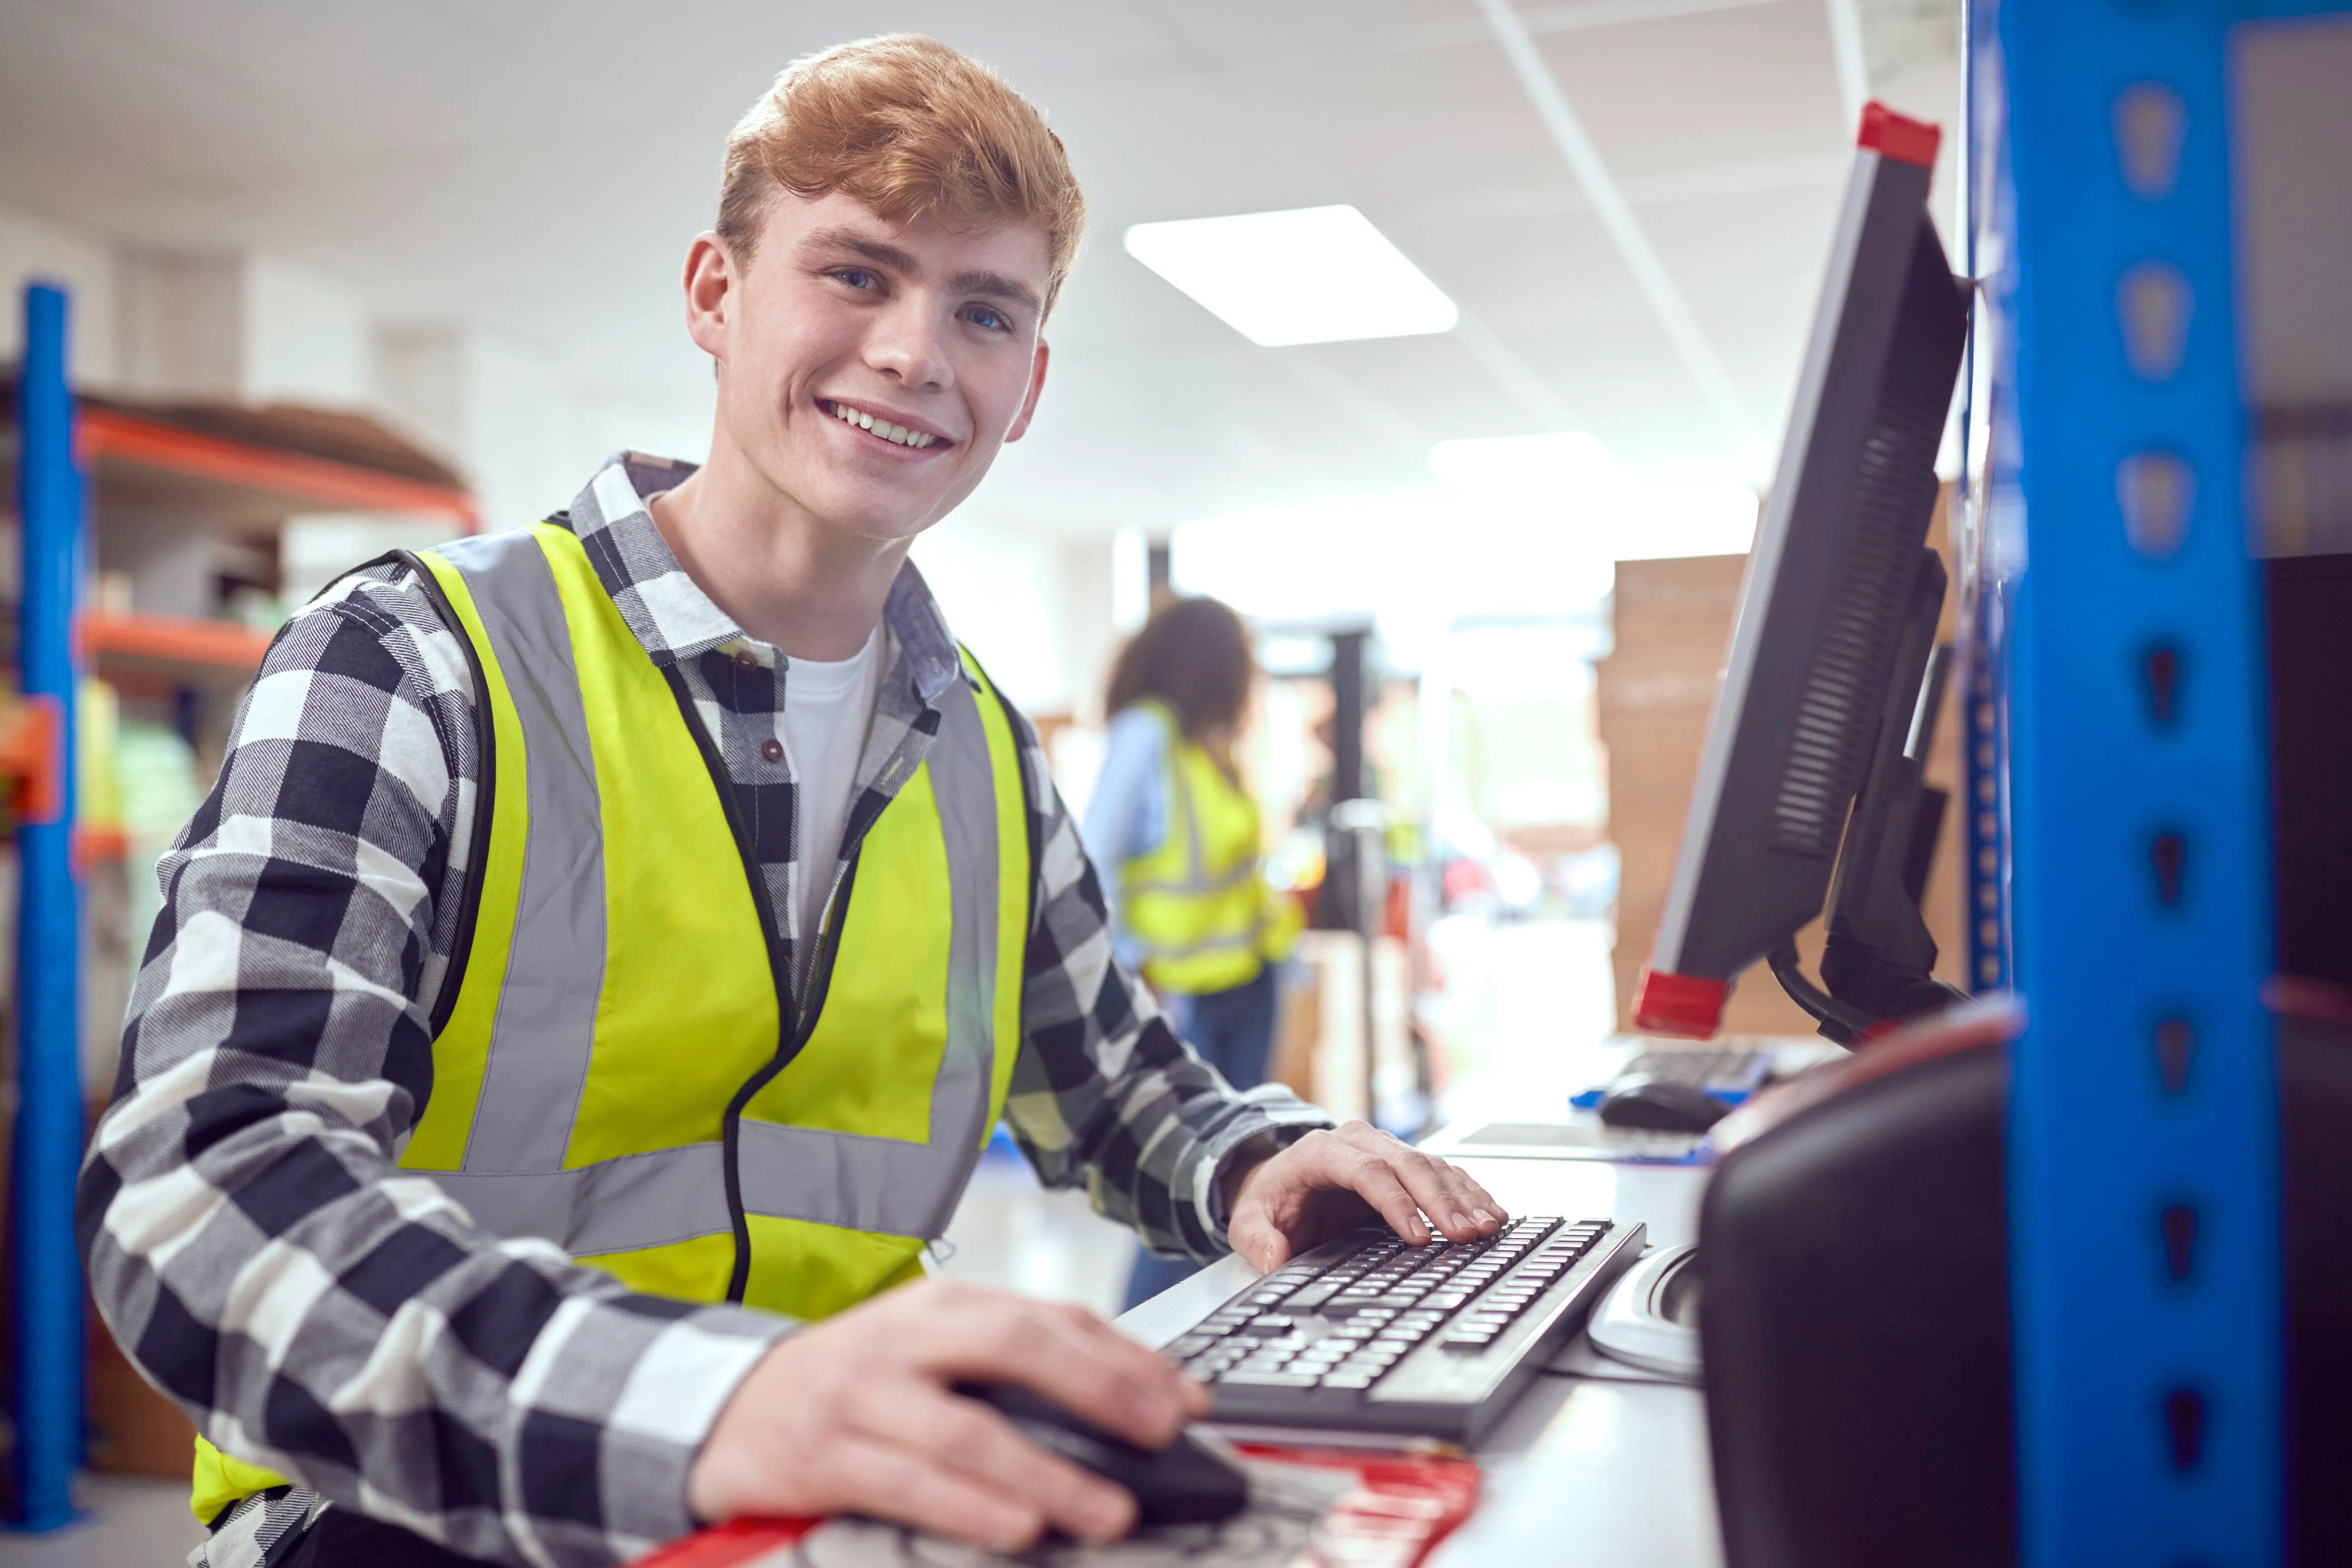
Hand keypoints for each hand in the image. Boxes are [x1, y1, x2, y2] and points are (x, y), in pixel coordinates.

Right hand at [688, 1277, 1210, 1548]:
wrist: (729, 1404)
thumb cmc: (857, 1381)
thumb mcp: (930, 1351)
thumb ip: (1011, 1366)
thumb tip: (1127, 1399)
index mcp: (945, 1305)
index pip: (1052, 1318)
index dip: (1127, 1357)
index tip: (1188, 1400)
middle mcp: (906, 1337)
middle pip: (1017, 1348)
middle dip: (1101, 1391)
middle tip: (1162, 1434)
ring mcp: (863, 1394)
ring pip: (969, 1431)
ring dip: (1047, 1474)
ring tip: (1109, 1509)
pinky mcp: (823, 1455)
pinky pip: (909, 1484)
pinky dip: (969, 1509)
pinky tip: (1018, 1529)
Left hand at [1226, 1120, 1508, 1270]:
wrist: (1277, 1179)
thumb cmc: (1268, 1201)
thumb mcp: (1247, 1221)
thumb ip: (1256, 1239)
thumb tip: (1274, 1258)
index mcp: (1321, 1151)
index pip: (1366, 1172)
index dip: (1396, 1202)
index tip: (1418, 1234)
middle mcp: (1359, 1141)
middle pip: (1408, 1164)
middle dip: (1440, 1200)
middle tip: (1466, 1233)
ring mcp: (1385, 1149)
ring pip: (1431, 1165)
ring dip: (1462, 1196)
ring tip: (1487, 1225)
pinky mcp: (1404, 1164)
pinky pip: (1442, 1172)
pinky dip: (1468, 1192)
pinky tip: (1491, 1212)